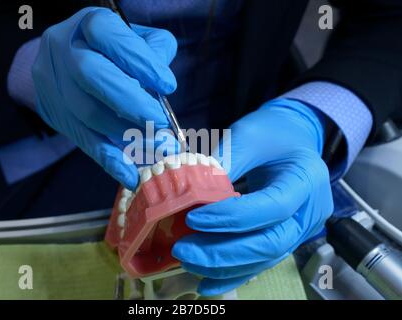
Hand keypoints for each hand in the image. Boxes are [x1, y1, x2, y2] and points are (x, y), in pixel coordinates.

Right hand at [32, 7, 177, 189]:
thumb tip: (163, 88)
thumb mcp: (136, 38)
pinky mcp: (54, 113)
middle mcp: (63, 49)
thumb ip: (153, 52)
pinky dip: (109, 160)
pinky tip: (131, 175)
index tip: (168, 86)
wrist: (68, 60)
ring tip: (160, 148)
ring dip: (127, 135)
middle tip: (161, 123)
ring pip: (87, 113)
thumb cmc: (113, 49)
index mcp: (87, 24)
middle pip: (92, 76)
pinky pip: (82, 140)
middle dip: (131, 103)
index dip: (140, 62)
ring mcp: (52, 83)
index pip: (110, 36)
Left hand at [172, 98, 333, 295]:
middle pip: (270, 242)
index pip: (272, 207)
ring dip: (223, 265)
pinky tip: (207, 282)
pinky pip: (261, 261)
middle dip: (223, 251)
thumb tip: (190, 193)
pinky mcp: (286, 238)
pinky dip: (234, 273)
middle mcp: (310, 211)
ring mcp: (301, 230)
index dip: (232, 217)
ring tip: (188, 260)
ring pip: (264, 258)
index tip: (193, 217)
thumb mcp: (248, 135)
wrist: (295, 138)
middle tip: (183, 250)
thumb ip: (225, 162)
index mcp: (306, 179)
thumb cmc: (273, 131)